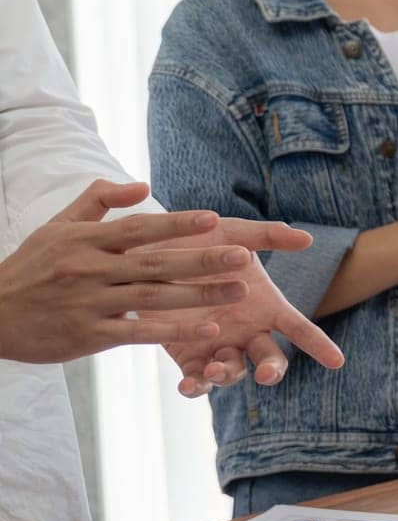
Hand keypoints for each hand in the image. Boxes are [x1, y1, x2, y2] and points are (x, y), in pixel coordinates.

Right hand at [0, 180, 252, 363]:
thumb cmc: (31, 268)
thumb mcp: (56, 227)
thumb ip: (98, 202)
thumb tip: (143, 185)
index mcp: (84, 239)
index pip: (138, 228)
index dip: (176, 223)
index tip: (213, 219)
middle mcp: (90, 269)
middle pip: (155, 263)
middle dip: (202, 260)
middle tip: (244, 257)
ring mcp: (91, 303)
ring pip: (154, 297)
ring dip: (199, 295)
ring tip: (239, 290)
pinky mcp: (90, 335)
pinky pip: (139, 332)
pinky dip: (174, 330)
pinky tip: (208, 329)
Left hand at [132, 218, 345, 396]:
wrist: (148, 252)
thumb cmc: (198, 241)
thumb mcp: (233, 233)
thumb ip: (268, 235)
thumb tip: (306, 238)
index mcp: (265, 307)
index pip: (299, 329)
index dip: (319, 345)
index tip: (337, 361)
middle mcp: (246, 331)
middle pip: (270, 359)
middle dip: (272, 370)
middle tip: (265, 373)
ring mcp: (218, 345)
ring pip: (234, 372)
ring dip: (229, 374)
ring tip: (216, 368)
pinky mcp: (186, 355)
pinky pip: (197, 379)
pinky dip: (196, 387)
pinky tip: (189, 385)